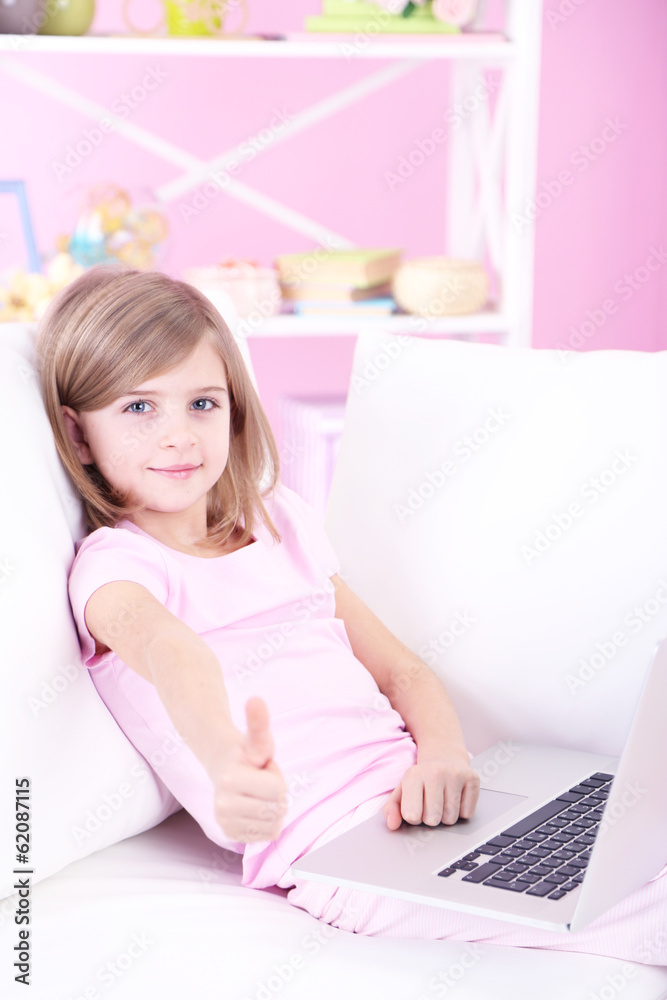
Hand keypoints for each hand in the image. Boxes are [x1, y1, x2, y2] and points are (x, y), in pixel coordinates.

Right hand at [212, 697, 287, 842]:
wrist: (224, 769)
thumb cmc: (247, 754)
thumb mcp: (257, 739)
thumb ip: (258, 722)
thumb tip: (256, 699)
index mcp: (231, 779)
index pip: (279, 789)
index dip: (276, 776)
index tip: (261, 769)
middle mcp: (223, 805)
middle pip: (278, 809)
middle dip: (275, 794)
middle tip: (260, 782)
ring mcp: (225, 822)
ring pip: (274, 824)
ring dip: (272, 809)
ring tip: (257, 794)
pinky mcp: (230, 835)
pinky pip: (267, 836)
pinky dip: (267, 824)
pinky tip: (254, 809)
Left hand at [382, 749, 479, 830]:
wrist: (444, 754)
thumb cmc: (422, 778)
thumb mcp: (403, 789)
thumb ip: (392, 808)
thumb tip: (392, 825)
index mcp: (413, 775)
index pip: (411, 816)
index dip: (414, 817)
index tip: (416, 806)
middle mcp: (435, 772)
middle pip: (433, 820)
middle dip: (431, 818)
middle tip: (431, 803)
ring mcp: (455, 774)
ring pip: (451, 819)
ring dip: (446, 816)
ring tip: (443, 799)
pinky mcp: (472, 779)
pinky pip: (467, 813)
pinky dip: (462, 811)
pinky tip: (456, 796)